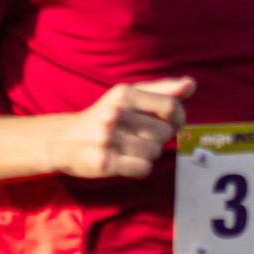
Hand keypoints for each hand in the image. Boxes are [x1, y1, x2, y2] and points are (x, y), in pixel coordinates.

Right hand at [57, 78, 194, 181]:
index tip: (171, 123)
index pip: (170, 107)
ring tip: (126, 148)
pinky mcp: (103, 162)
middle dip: (157, 138)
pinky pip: (142, 169)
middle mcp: (115, 113)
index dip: (178, 118)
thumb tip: (191, 84)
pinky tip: (123, 161)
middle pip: (164, 133)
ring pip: (154, 152)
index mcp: (124, 94)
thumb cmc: (104, 116)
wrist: (62, 140)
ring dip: (146, 154)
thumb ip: (162, 89)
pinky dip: (138, 168)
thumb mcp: (128, 96)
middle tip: (137, 136)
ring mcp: (107, 138)